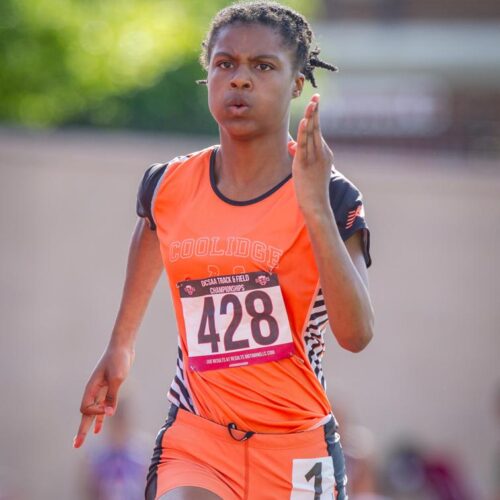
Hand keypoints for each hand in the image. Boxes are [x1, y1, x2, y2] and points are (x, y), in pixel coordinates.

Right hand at [73, 344, 133, 447]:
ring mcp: (100, 389)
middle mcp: (93, 390)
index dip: (95, 414)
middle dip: (81, 430)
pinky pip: (102, 406)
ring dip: (89, 425)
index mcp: (91, 387)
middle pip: (85, 414)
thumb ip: (112, 395)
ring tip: (82, 440)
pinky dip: (100, 417)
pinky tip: (99, 428)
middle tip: (76, 446)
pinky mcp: (109, 387)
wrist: (123, 346)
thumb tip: (109, 413)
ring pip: (93, 412)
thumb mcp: (118, 378)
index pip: (86, 409)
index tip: (107, 408)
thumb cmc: (119, 359)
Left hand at [292, 94, 333, 215]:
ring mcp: (314, 158)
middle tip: (316, 96)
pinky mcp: (305, 164)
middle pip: (317, 128)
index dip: (315, 116)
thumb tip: (292, 145)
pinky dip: (305, 132)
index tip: (315, 102)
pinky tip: (305, 121)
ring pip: (313, 134)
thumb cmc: (311, 189)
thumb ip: (299, 154)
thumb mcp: (306, 169)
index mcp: (324, 153)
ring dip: (311, 118)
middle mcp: (322, 153)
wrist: (316, 205)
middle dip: (316, 111)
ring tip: (312, 102)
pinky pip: (305, 146)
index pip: (318, 131)